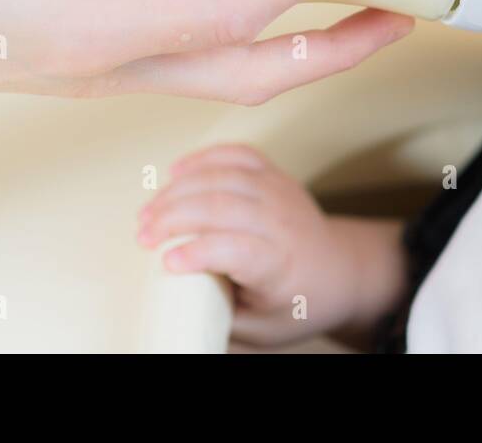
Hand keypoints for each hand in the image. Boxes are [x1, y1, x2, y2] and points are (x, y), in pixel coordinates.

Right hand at [137, 143, 402, 347]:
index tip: (165, 262)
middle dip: (174, 217)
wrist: (338, 271)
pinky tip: (175, 173)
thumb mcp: (259, 328)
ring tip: (148, 212)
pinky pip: (237, 154)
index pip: (239, 250)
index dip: (199, 252)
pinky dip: (203, 158)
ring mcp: (279, 192)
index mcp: (280, 265)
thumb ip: (217, 315)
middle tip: (142, 236)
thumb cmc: (295, 303)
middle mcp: (281, 222)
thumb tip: (170, 314)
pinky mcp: (274, 174)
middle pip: (222, 206)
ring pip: (223, 176)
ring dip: (179, 189)